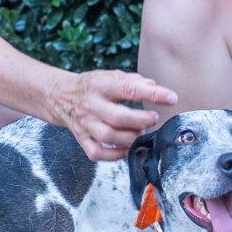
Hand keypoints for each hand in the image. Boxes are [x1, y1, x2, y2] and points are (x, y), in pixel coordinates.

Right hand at [51, 71, 177, 161]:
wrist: (59, 96)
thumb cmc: (92, 86)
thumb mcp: (109, 76)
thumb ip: (133, 81)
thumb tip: (154, 86)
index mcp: (100, 85)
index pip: (129, 89)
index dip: (152, 94)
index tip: (171, 98)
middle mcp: (91, 105)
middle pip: (117, 117)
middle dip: (141, 121)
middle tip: (154, 119)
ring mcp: (85, 124)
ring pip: (108, 137)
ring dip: (130, 138)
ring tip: (140, 134)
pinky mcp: (81, 139)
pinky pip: (97, 153)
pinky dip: (114, 155)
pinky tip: (126, 149)